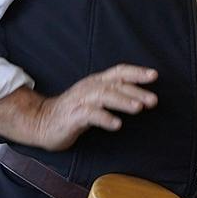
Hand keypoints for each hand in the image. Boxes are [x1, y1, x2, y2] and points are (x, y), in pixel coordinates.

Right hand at [0, 64, 158, 151]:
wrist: (41, 122)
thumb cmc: (74, 111)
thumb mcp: (96, 99)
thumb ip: (115, 95)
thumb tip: (143, 98)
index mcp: (97, 82)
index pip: (119, 72)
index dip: (137, 72)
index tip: (155, 75)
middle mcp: (90, 88)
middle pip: (115, 85)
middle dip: (136, 91)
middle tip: (154, 100)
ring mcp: (80, 101)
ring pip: (104, 96)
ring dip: (123, 101)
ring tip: (139, 108)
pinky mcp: (73, 116)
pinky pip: (90, 115)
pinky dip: (104, 118)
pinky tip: (117, 125)